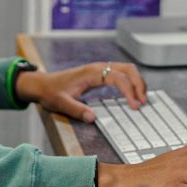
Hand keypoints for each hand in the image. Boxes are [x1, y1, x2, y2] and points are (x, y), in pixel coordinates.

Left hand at [15, 61, 146, 122]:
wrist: (43, 84)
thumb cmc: (51, 92)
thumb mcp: (61, 103)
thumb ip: (76, 110)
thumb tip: (93, 119)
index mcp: (91, 72)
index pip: (118, 77)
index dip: (129, 90)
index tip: (135, 105)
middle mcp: (98, 67)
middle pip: (128, 69)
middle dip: (139, 84)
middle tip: (143, 102)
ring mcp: (100, 69)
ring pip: (127, 69)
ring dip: (137, 82)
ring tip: (142, 100)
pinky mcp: (100, 74)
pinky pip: (121, 74)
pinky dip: (131, 82)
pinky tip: (133, 95)